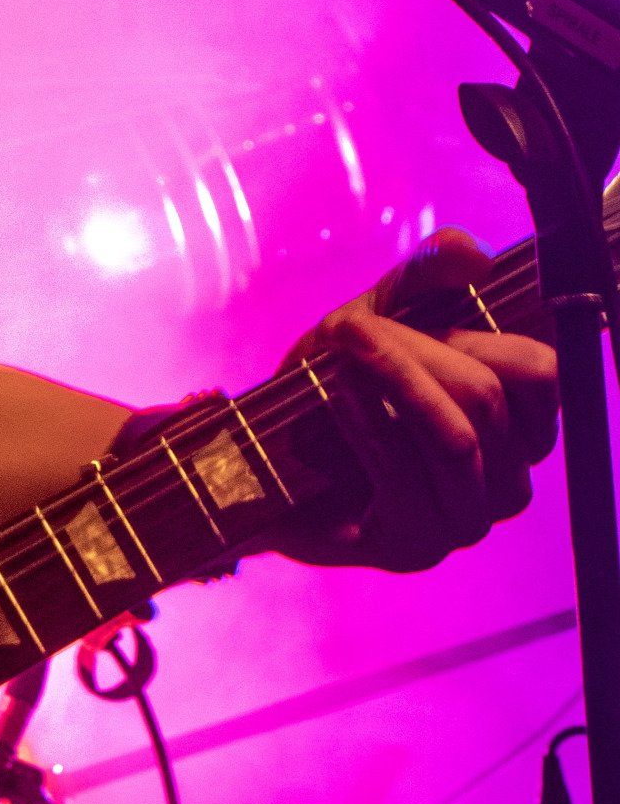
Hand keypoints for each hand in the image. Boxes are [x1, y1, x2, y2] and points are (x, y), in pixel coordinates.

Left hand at [275, 228, 557, 569]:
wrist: (263, 461)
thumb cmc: (332, 385)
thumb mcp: (377, 316)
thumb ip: (424, 278)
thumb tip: (472, 254)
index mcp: (517, 427)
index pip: (540, 374)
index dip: (478, 331)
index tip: (409, 309)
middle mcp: (507, 482)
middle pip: (485, 398)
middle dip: (413, 349)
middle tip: (348, 325)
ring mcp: (465, 522)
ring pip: (456, 438)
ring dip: (392, 378)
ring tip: (339, 344)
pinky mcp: (417, 549)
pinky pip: (406, 472)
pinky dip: (366, 420)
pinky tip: (334, 391)